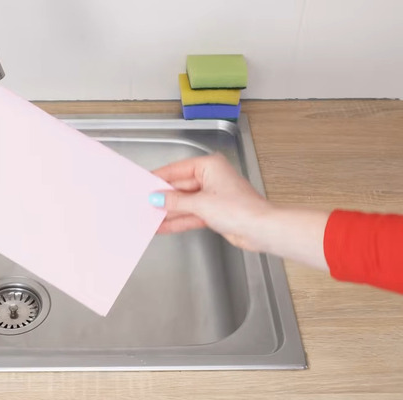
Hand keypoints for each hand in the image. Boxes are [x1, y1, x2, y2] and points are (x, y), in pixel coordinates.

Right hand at [150, 153, 329, 269]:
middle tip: (141, 203)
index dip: (159, 178)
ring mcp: (212, 196)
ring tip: (148, 217)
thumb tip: (156, 198)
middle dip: (162, 197)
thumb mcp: (200, 203)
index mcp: (209, 166)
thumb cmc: (239, 209)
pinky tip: (162, 226)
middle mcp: (210, 178)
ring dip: (167, 211)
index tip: (143, 183)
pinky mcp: (214, 212)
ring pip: (183, 202)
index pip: (177, 170)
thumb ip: (174, 201)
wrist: (261, 230)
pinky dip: (177, 220)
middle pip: (179, 187)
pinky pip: (190, 214)